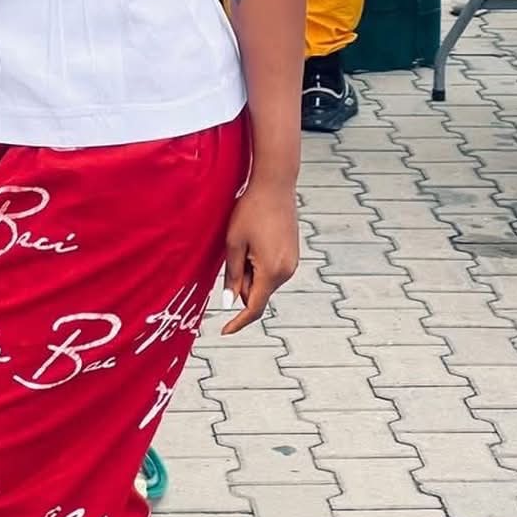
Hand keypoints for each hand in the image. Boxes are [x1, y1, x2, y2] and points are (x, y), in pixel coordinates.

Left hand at [221, 178, 298, 334]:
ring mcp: (292, 263)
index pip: (253, 308)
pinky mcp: (293, 254)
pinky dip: (259, 264)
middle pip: (258, 293)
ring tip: (247, 240)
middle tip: (235, 251)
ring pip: (264, 282)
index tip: (224, 331)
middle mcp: (286, 272)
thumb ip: (232, 276)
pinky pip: (272, 270)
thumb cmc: (250, 211)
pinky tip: (256, 238)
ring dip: (251, 272)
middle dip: (243, 283)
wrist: (275, 184)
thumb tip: (229, 303)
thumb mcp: (234, 243)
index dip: (238, 322)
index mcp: (271, 271)